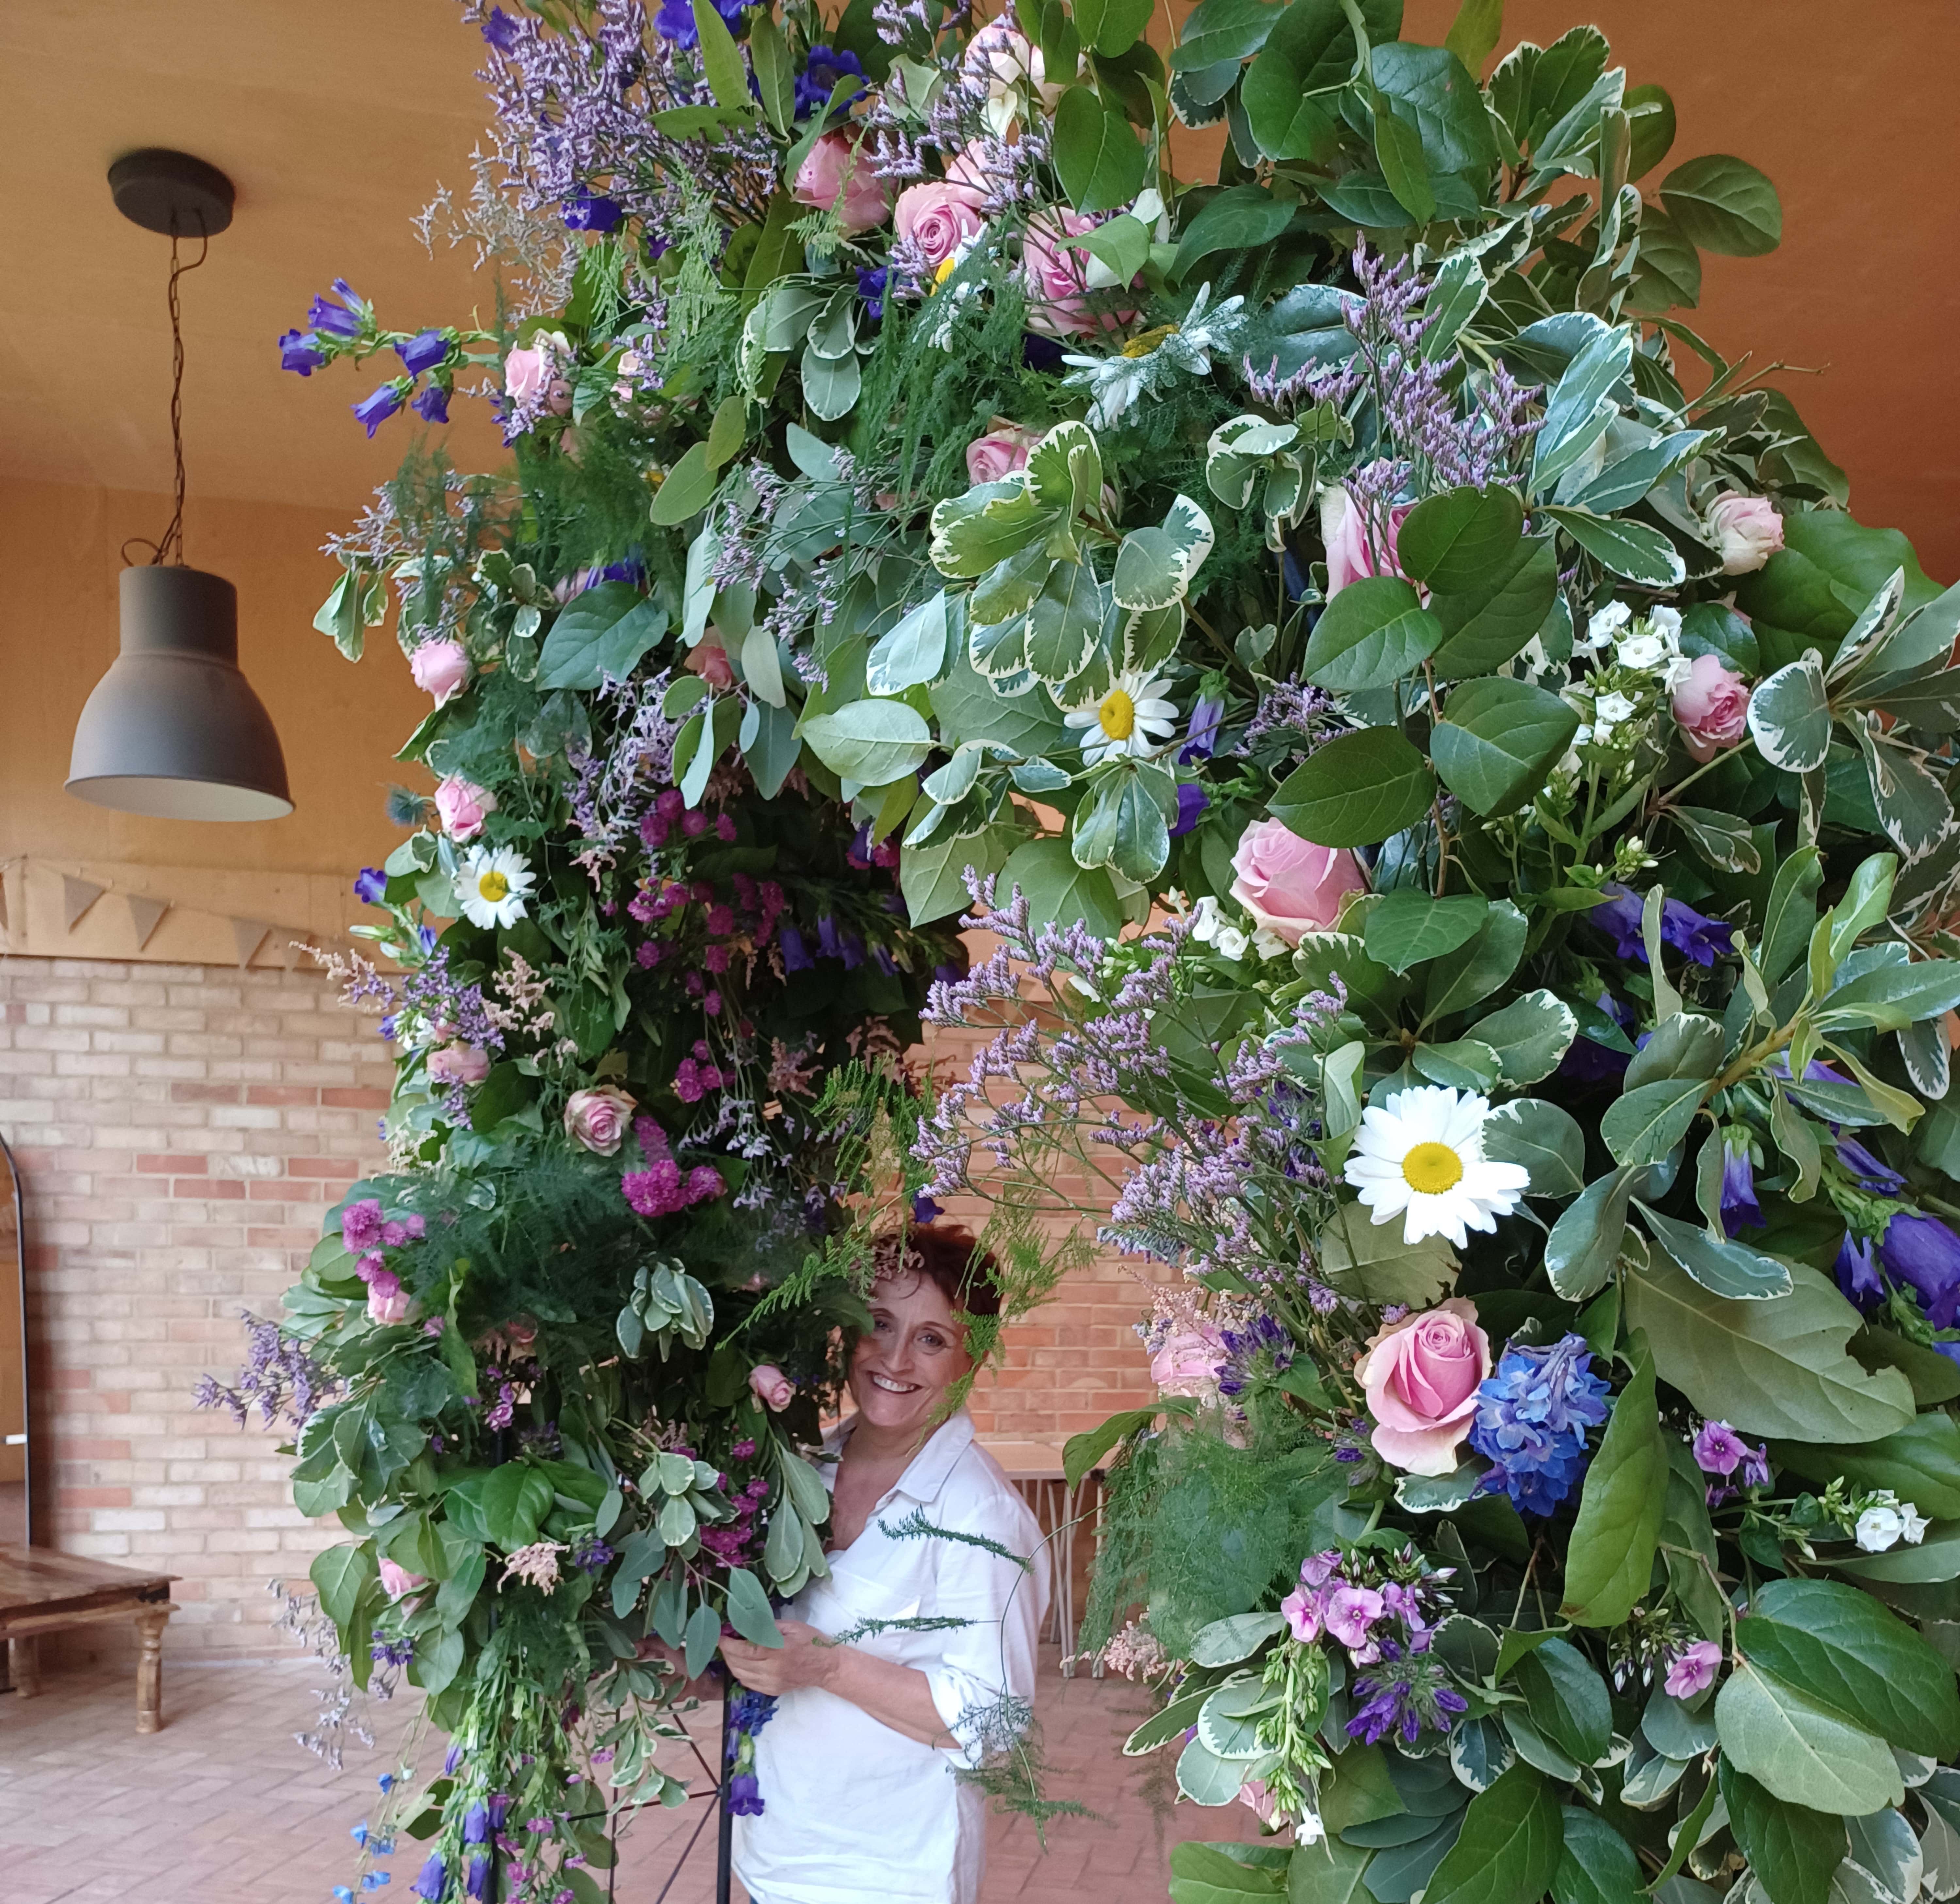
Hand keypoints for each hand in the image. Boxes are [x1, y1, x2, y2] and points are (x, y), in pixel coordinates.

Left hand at [721, 1620, 837, 1696]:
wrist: (826, 1667)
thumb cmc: (811, 1641)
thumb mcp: (792, 1626)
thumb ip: (768, 1626)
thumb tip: (746, 1624)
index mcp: (777, 1651)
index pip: (744, 1650)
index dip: (728, 1643)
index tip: (719, 1634)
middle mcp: (771, 1670)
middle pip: (738, 1664)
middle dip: (727, 1652)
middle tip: (724, 1640)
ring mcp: (771, 1683)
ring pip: (741, 1676)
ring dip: (731, 1663)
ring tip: (731, 1651)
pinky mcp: (772, 1691)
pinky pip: (749, 1683)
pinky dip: (741, 1673)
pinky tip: (742, 1663)